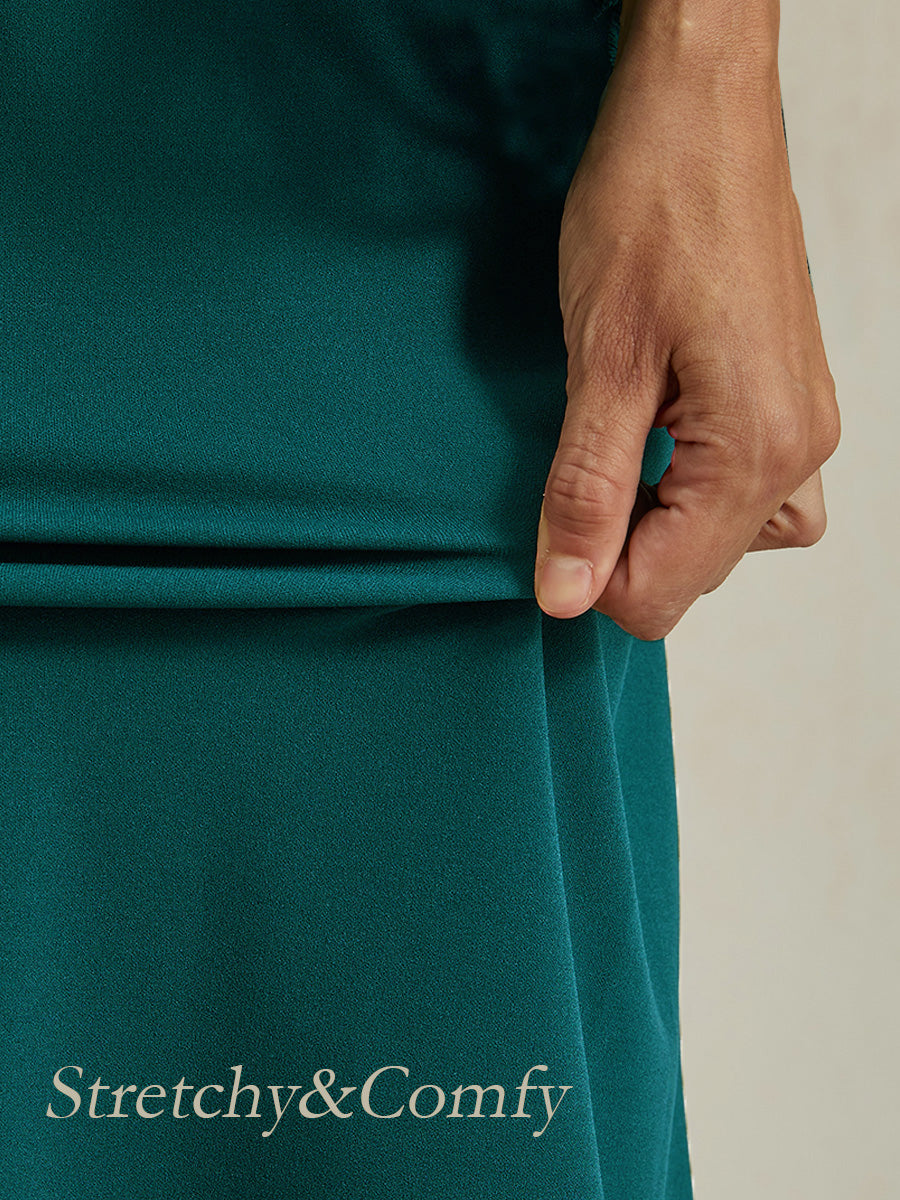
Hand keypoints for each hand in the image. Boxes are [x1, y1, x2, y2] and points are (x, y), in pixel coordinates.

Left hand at [533, 18, 839, 637]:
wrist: (701, 108)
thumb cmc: (653, 206)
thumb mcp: (600, 361)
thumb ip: (585, 492)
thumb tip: (565, 596)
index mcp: (756, 450)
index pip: (663, 592)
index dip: (590, 576)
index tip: (552, 521)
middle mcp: (799, 449)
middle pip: (699, 574)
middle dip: (624, 547)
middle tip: (576, 466)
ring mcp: (804, 423)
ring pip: (730, 540)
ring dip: (664, 524)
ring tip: (617, 453)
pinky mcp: (790, 398)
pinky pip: (754, 491)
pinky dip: (699, 491)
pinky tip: (660, 444)